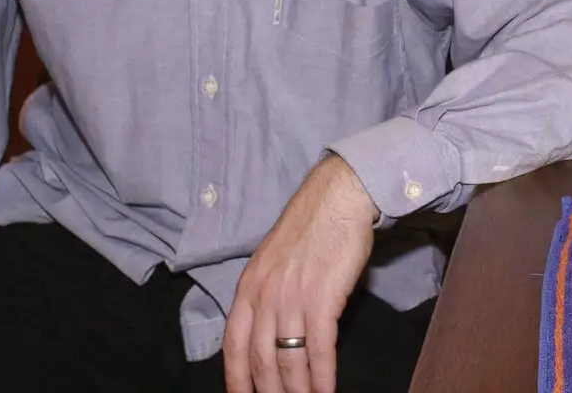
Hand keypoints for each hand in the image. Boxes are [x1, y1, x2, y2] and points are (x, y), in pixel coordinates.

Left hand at [224, 155, 380, 392]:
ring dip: (297, 390)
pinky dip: (322, 376)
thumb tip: (276, 328)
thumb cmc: (313, 226)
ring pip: (288, 360)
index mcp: (248, 287)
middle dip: (269, 391)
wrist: (339, 198)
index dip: (236, 378)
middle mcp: (264, 297)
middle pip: (259, 360)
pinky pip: (318, 350)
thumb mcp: (275, 259)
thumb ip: (269, 293)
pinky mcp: (321, 300)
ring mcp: (291, 300)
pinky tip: (326, 390)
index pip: (233, 345)